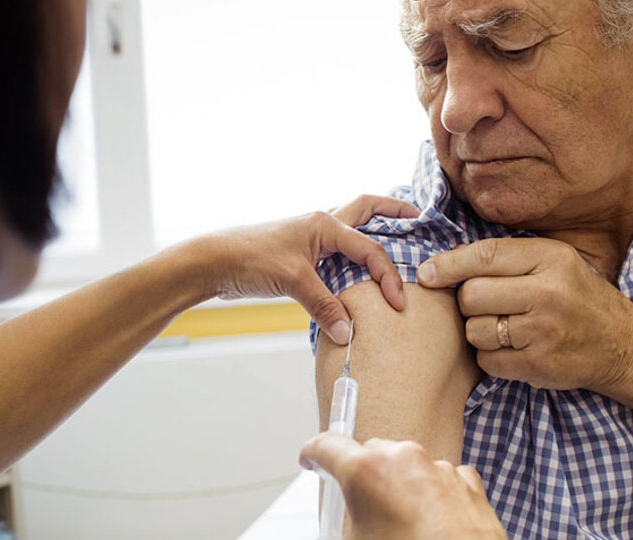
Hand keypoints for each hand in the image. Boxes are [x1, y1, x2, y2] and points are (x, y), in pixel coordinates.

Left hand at [204, 195, 417, 344]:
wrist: (214, 262)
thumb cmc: (250, 259)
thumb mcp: (294, 282)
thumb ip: (325, 307)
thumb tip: (349, 334)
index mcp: (325, 224)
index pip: (370, 249)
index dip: (388, 277)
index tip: (398, 303)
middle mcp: (322, 224)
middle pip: (366, 209)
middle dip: (394, 211)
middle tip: (418, 217)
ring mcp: (311, 238)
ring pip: (352, 227)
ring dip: (374, 229)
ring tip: (398, 236)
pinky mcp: (301, 254)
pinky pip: (337, 250)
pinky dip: (353, 255)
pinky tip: (360, 270)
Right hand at [299, 433, 505, 539]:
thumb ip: (346, 521)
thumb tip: (349, 521)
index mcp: (366, 471)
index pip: (327, 446)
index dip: (314, 454)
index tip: (312, 460)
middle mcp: (404, 459)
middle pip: (371, 453)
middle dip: (363, 475)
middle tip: (362, 508)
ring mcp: (439, 468)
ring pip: (408, 465)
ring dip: (401, 485)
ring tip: (403, 524)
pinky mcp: (468, 483)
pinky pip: (441, 477)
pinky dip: (434, 493)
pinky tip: (433, 522)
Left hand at [417, 237, 632, 391]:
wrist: (621, 345)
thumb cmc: (577, 298)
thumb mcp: (553, 263)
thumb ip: (507, 258)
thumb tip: (444, 262)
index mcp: (551, 258)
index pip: (485, 256)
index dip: (448, 265)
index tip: (426, 273)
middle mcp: (548, 293)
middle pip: (471, 295)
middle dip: (469, 302)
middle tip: (488, 306)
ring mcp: (543, 332)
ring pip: (474, 330)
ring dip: (479, 331)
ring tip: (505, 328)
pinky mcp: (538, 365)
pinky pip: (486, 360)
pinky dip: (491, 357)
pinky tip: (513, 350)